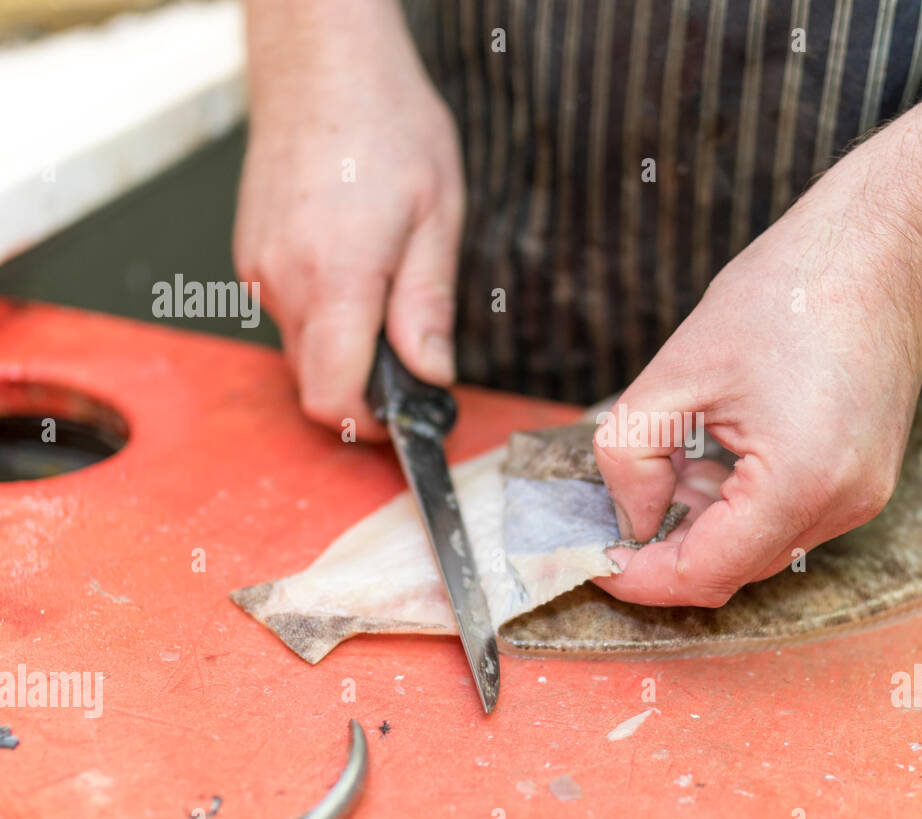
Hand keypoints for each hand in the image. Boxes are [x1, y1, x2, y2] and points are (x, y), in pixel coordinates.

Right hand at [234, 0, 463, 438]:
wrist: (321, 58)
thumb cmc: (385, 121)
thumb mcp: (437, 216)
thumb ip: (428, 307)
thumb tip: (432, 375)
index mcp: (335, 279)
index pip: (333, 398)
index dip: (371, 422)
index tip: (406, 418)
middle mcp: (282, 280)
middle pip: (317, 380)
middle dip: (366, 384)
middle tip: (416, 353)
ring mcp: (257, 266)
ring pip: (303, 346)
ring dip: (346, 343)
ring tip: (388, 284)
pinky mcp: (249, 251)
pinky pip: (289, 309)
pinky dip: (325, 309)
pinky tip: (356, 263)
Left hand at [591, 0, 921, 607]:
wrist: (888, 247)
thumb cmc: (789, 290)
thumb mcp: (678, 368)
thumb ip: (630, 453)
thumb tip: (628, 515)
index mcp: (797, 483)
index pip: (702, 575)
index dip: (638, 579)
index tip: (592, 563)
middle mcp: (841, 506)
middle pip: (733, 572)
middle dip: (666, 553)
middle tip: (613, 517)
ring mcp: (862, 497)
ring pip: (760, 550)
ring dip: (703, 527)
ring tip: (669, 464)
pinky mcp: (866, 480)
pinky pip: (789, 519)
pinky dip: (740, 506)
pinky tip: (714, 455)